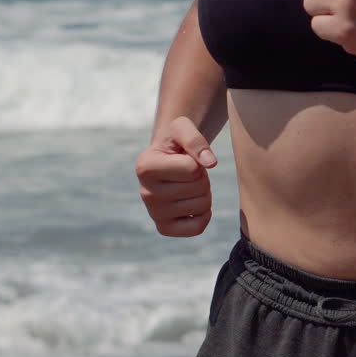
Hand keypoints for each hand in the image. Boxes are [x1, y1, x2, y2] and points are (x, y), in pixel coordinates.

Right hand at [135, 116, 217, 236]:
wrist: (166, 161)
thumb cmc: (175, 143)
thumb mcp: (182, 128)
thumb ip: (195, 139)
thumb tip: (210, 163)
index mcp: (145, 166)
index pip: (192, 169)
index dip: (197, 162)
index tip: (184, 159)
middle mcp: (145, 192)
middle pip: (199, 188)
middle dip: (202, 177)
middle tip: (189, 173)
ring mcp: (153, 213)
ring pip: (202, 206)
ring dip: (204, 193)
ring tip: (189, 185)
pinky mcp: (164, 228)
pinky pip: (198, 227)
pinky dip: (204, 214)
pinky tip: (193, 203)